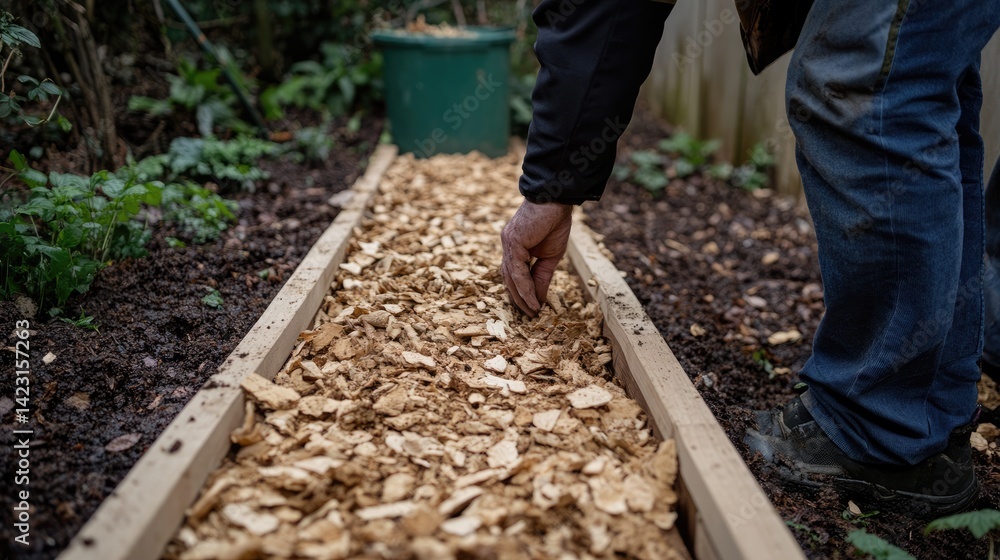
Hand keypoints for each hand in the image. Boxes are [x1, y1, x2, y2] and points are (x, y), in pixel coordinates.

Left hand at [500, 200, 573, 316]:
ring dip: (521, 297)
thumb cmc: (555, 223)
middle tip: (529, 314)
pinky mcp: (513, 242)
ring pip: (511, 277)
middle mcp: (508, 246)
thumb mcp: (551, 256)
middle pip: (509, 278)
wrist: (557, 200)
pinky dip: (524, 288)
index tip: (532, 308)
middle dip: (519, 298)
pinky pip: (516, 271)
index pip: (515, 275)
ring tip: (532, 311)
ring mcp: (508, 244)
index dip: (522, 292)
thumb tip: (539, 298)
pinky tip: (532, 300)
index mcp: (515, 247)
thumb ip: (542, 276)